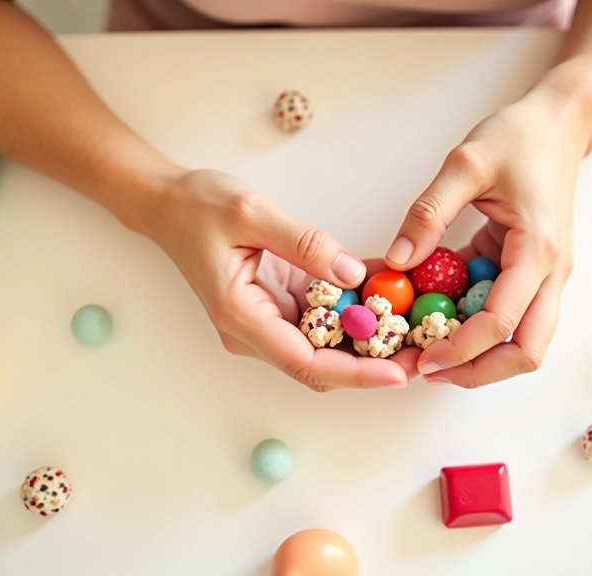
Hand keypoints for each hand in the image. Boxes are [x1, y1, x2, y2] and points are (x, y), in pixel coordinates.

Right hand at [138, 169, 419, 391]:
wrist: (167, 204)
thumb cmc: (198, 207)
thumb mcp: (250, 213)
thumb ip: (303, 243)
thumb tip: (352, 274)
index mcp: (242, 316)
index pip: (307, 361)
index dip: (356, 372)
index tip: (397, 373)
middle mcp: (256, 329)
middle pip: (324, 363)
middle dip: (375, 362)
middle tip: (424, 352)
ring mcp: (269, 318)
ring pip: (329, 344)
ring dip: (372, 338)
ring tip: (421, 328)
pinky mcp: (281, 303)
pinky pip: (326, 316)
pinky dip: (358, 309)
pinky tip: (396, 294)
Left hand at [385, 92, 591, 387]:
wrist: (559, 124)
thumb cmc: (519, 138)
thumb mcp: (465, 163)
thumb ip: (428, 213)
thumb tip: (396, 262)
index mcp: (537, 251)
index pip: (502, 323)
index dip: (461, 349)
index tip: (422, 357)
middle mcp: (550, 273)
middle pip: (527, 352)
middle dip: (479, 372)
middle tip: (430, 371)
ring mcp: (545, 277)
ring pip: (523, 341)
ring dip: (481, 357)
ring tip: (431, 353)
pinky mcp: (532, 272)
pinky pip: (509, 315)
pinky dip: (478, 328)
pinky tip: (441, 318)